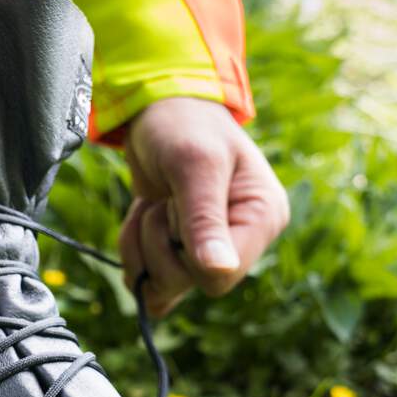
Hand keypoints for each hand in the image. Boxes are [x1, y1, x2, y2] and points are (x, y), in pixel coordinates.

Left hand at [118, 96, 288, 315]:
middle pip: (190, 283)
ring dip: (141, 243)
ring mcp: (210, 250)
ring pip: (165, 286)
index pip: (221, 276)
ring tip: (151, 203)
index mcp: (263, 219)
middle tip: (163, 199)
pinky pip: (149, 283)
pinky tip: (141, 218)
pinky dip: (133, 253)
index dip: (186, 249)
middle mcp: (242, 241)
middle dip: (159, 242)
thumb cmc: (184, 124)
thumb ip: (204, 217)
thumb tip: (219, 270)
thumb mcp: (194, 163)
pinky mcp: (181, 254)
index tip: (178, 205)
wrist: (159, 110)